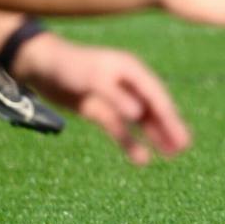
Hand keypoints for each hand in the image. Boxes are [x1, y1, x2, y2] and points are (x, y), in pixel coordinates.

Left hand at [16, 34, 191, 164]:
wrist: (39, 66)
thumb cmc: (68, 65)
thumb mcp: (93, 78)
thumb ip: (116, 96)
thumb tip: (139, 114)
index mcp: (130, 70)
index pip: (155, 96)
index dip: (170, 116)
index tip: (182, 136)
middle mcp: (126, 83)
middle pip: (152, 108)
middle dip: (168, 127)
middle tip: (185, 148)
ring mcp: (113, 97)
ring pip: (139, 120)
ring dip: (154, 135)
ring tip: (172, 154)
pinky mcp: (100, 109)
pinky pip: (119, 128)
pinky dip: (130, 141)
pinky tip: (141, 157)